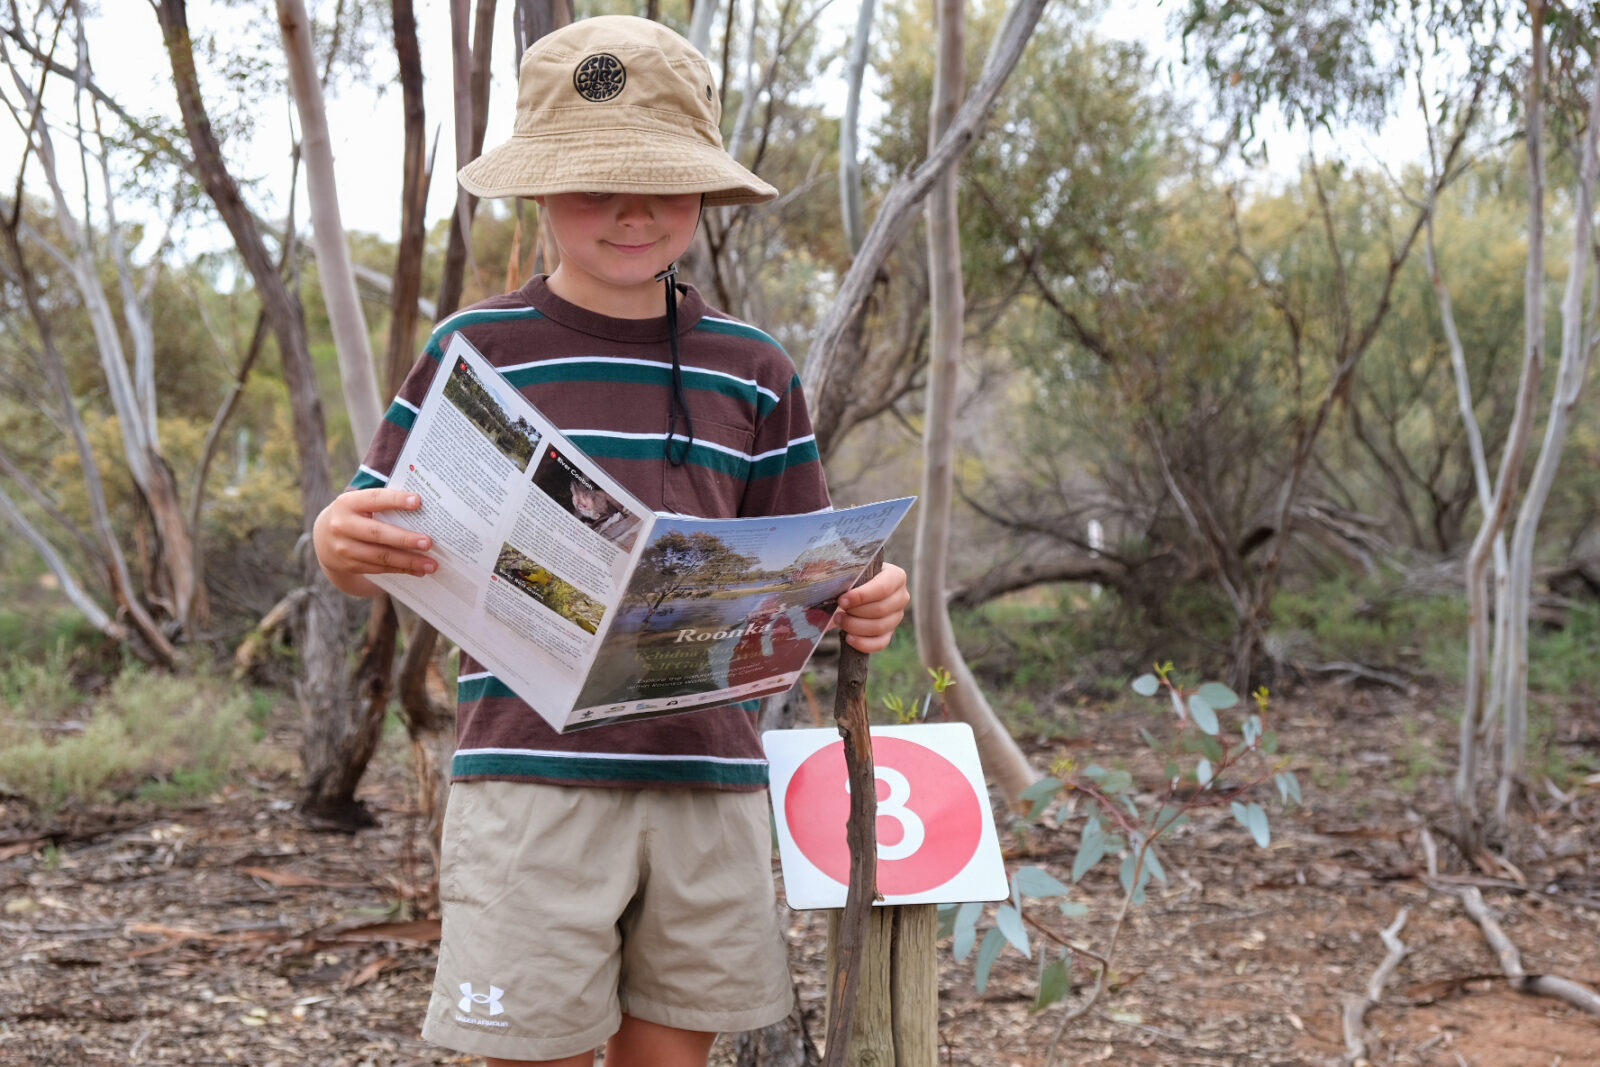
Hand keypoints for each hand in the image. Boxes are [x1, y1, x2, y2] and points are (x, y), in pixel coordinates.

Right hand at [312, 488, 435, 597]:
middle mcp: (342, 525)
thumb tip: (422, 507)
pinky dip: (401, 569)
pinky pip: (380, 568)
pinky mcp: (350, 565)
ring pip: (380, 556)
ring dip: (408, 561)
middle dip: (405, 539)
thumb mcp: (360, 504)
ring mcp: (344, 548)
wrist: (324, 539)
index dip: (396, 500)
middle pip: (377, 533)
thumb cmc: (355, 515)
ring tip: (431, 564)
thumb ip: (383, 503)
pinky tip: (419, 570)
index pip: (375, 499)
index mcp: (348, 503)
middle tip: (428, 542)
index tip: (418, 501)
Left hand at [833, 562, 908, 653]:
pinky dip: (863, 643)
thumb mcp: (852, 570)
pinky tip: (848, 638)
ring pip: (879, 627)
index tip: (841, 600)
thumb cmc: (854, 576)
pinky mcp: (890, 632)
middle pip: (880, 610)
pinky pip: (880, 643)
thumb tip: (834, 588)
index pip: (883, 588)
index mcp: (896, 577)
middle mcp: (901, 597)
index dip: (861, 596)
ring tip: (839, 620)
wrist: (856, 587)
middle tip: (838, 611)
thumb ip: (847, 576)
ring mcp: (897, 616)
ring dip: (855, 626)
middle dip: (855, 612)